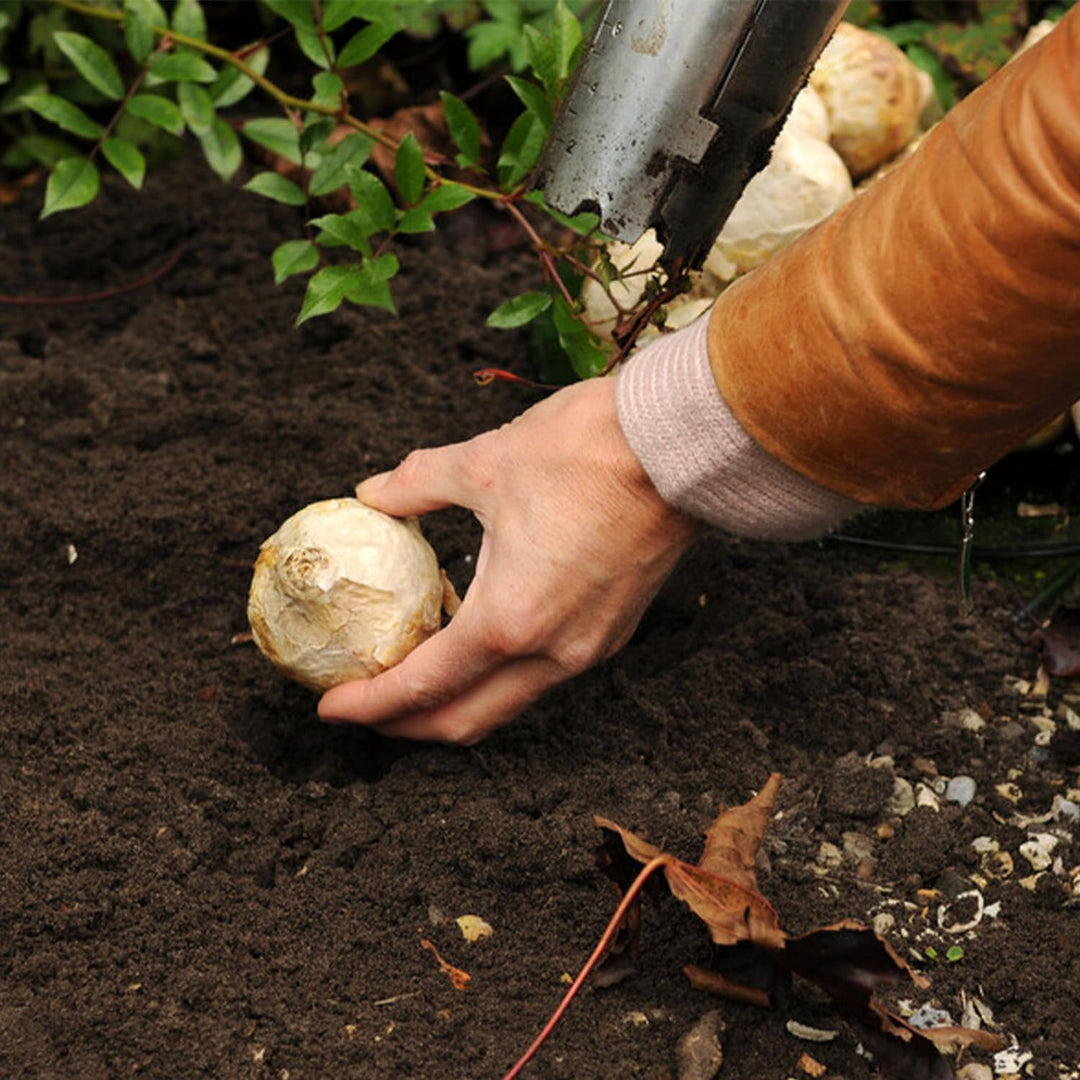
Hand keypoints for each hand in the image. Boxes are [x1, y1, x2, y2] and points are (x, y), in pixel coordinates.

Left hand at [317, 376, 698, 742]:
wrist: (679, 447)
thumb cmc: (586, 452)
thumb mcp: (484, 462)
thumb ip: (417, 484)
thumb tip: (374, 492)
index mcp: (509, 620)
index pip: (424, 687)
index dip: (369, 705)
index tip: (332, 707)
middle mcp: (552, 652)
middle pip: (467, 720)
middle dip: (408, 726)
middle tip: (366, 709)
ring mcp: (589, 648)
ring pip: (509, 704)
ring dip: (456, 704)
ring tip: (416, 681)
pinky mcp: (612, 632)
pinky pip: (542, 676)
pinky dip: (498, 677)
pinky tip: (478, 644)